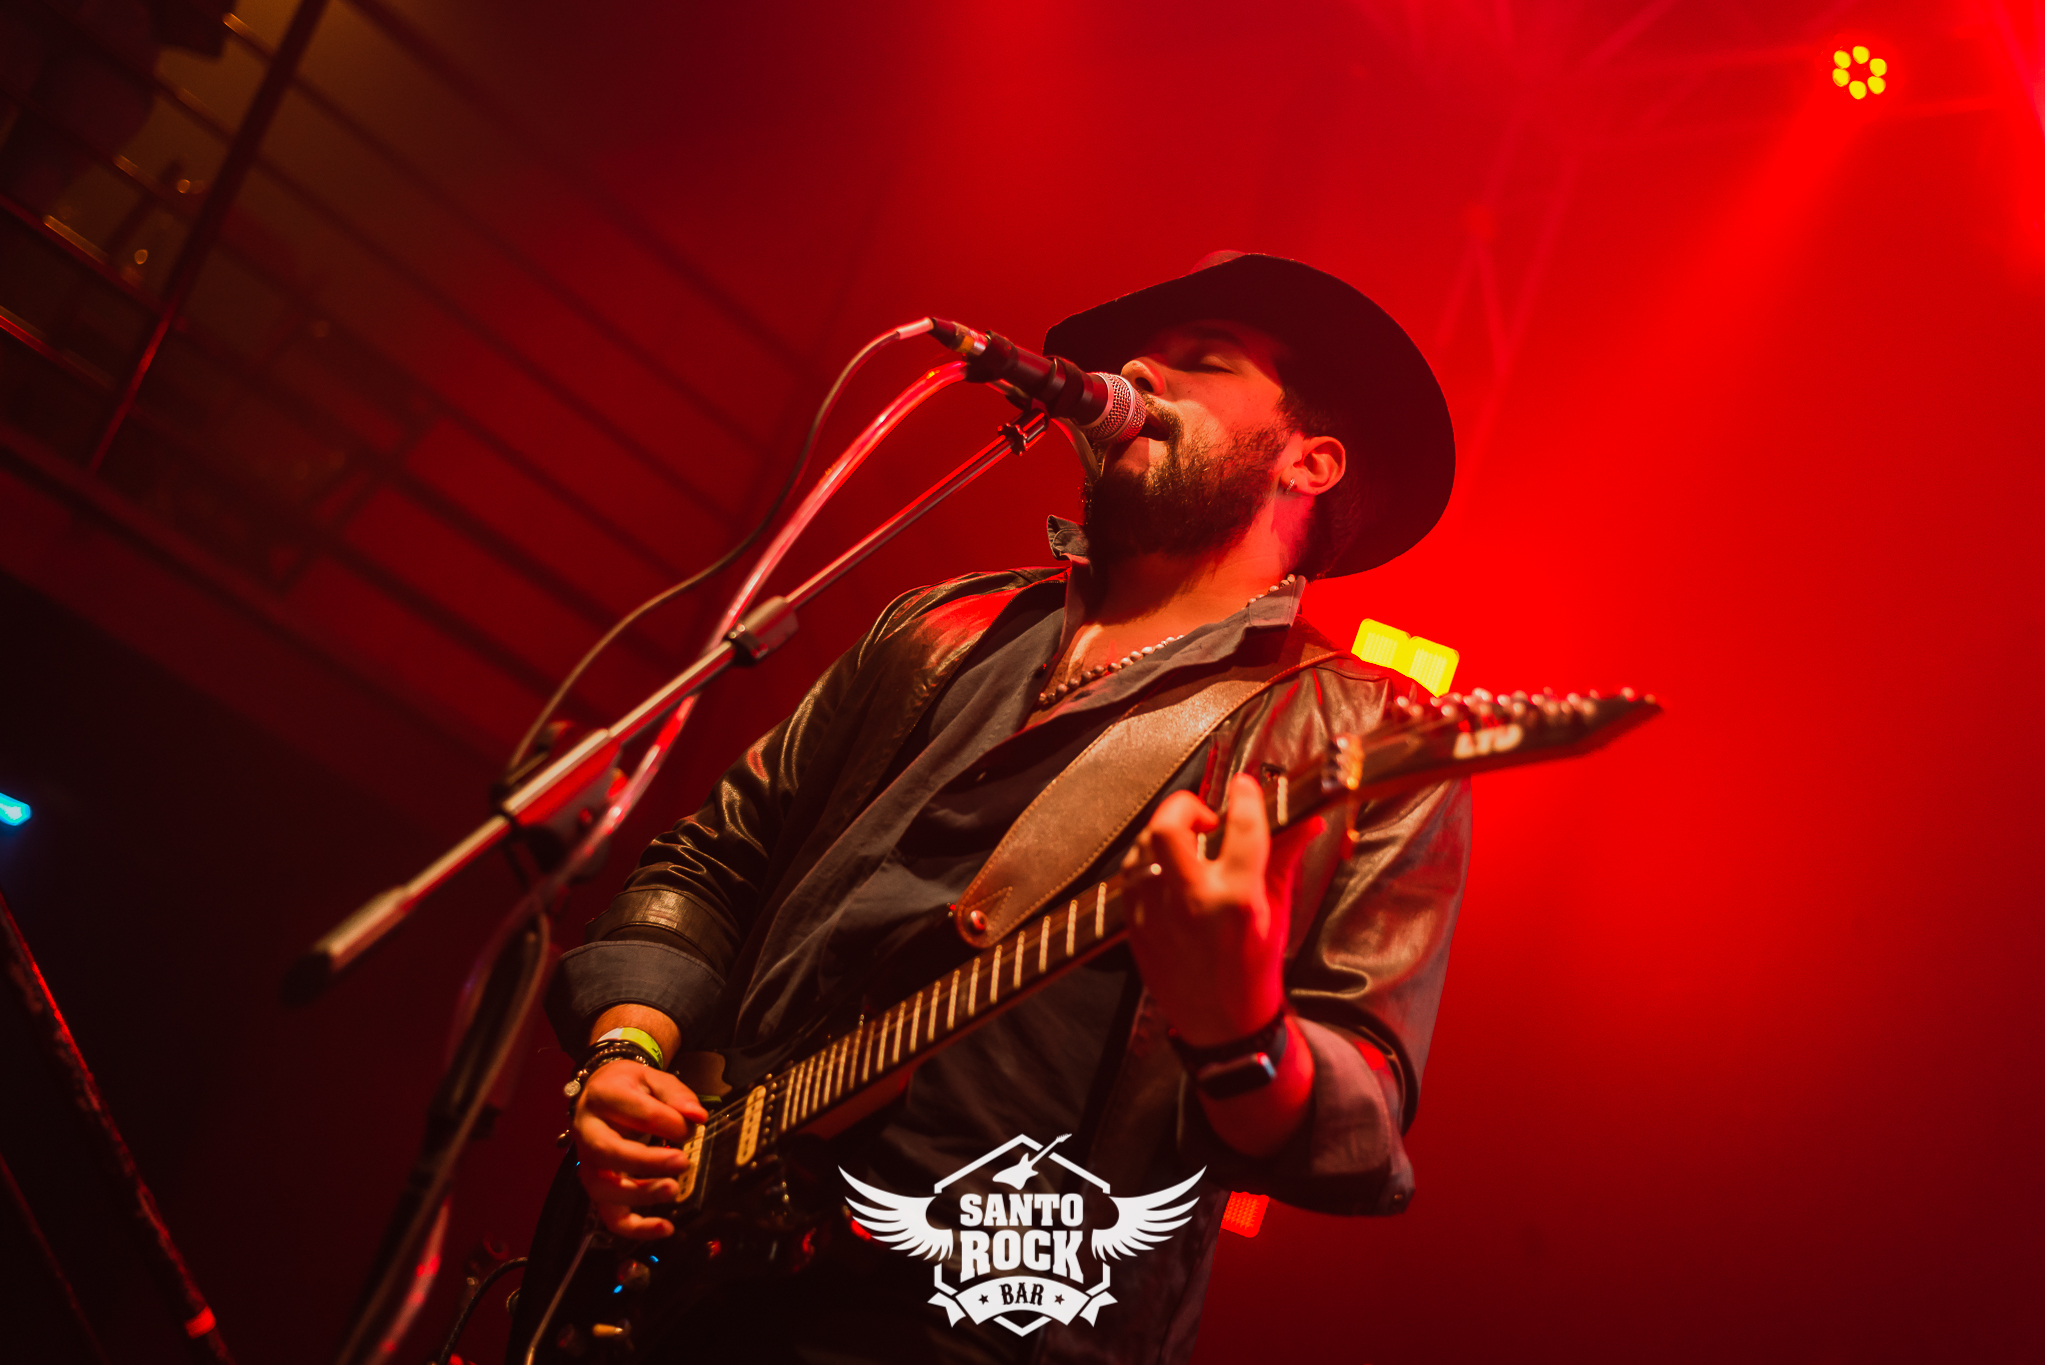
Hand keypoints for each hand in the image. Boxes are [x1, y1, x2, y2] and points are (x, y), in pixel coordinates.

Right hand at [571, 1059, 707, 1239]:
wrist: (599, 1092)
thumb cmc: (629, 1087)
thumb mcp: (652, 1078)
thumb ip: (676, 1095)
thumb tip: (697, 1116)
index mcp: (603, 1096)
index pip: (634, 1111)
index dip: (667, 1121)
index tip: (691, 1126)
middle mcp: (587, 1130)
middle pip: (607, 1152)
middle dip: (646, 1161)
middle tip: (681, 1161)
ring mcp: (587, 1161)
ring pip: (602, 1187)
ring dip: (639, 1194)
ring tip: (673, 1189)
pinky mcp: (597, 1185)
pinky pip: (609, 1215)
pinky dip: (635, 1227)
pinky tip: (665, 1227)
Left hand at [1122, 772, 1322, 1046]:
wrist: (1223, 1026)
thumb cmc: (1255, 968)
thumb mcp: (1278, 911)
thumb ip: (1284, 857)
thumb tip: (1305, 818)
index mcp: (1236, 899)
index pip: (1241, 826)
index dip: (1245, 797)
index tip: (1246, 787)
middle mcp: (1192, 903)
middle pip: (1168, 827)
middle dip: (1185, 807)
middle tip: (1204, 818)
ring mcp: (1156, 915)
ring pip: (1143, 846)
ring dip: (1165, 833)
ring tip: (1189, 844)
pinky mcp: (1134, 925)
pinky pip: (1131, 874)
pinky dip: (1148, 861)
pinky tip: (1168, 869)